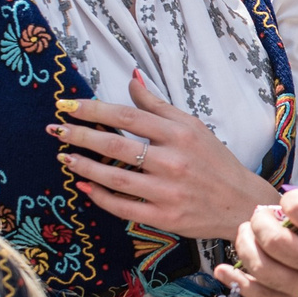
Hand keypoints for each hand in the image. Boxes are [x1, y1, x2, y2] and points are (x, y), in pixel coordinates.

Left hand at [53, 70, 279, 239]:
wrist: (241, 204)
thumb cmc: (216, 162)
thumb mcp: (193, 127)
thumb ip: (158, 106)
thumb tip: (131, 79)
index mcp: (180, 134)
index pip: (127, 117)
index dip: (94, 109)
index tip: (69, 105)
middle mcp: (173, 161)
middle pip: (116, 145)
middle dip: (80, 135)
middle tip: (56, 129)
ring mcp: (168, 192)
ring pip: (115, 177)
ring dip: (85, 167)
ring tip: (64, 157)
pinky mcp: (165, 217)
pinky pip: (124, 207)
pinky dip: (101, 197)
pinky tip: (84, 187)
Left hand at [217, 189, 297, 296]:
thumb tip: (293, 198)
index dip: (288, 200)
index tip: (289, 202)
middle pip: (272, 240)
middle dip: (258, 222)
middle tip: (259, 218)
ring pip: (260, 267)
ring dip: (245, 245)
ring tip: (247, 234)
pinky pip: (259, 295)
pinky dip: (237, 279)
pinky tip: (225, 268)